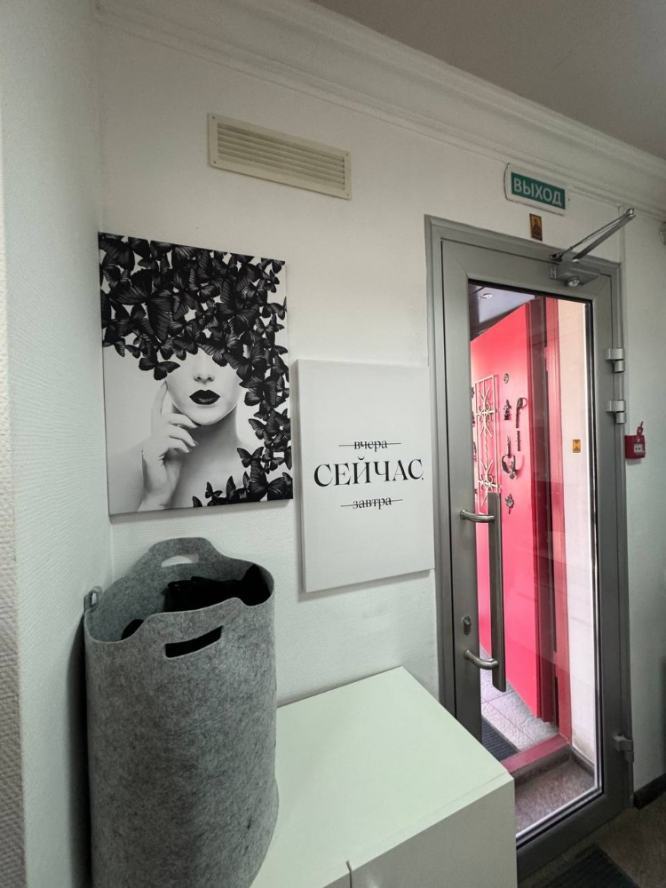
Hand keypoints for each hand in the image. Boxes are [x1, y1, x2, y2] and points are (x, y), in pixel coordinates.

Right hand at [138, 383, 197, 509]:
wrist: (161, 493)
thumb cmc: (169, 474)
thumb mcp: (179, 451)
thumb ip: (181, 437)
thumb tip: (190, 425)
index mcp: (156, 436)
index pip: (157, 413)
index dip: (160, 398)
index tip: (165, 383)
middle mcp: (150, 438)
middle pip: (166, 417)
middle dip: (183, 418)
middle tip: (195, 426)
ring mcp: (149, 445)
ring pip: (169, 427)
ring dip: (185, 435)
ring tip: (190, 446)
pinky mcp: (151, 452)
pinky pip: (169, 440)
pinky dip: (181, 444)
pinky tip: (184, 452)